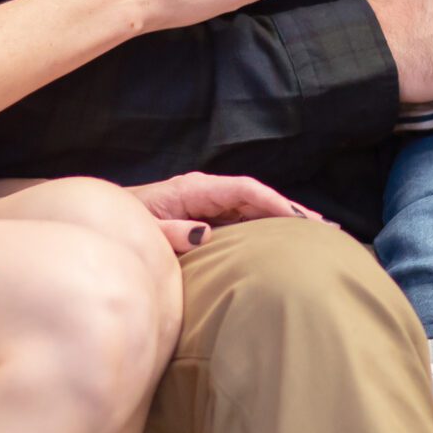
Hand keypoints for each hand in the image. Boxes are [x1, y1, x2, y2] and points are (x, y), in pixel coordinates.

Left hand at [126, 171, 323, 254]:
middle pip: (258, 197)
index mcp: (193, 189)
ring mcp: (208, 204)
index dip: (275, 203)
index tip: (301, 220)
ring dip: (284, 221)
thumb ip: (169, 232)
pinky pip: (243, 221)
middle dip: (292, 211)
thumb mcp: (141, 231)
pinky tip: (285, 244)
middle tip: (328, 230)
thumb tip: (205, 234)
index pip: (245, 190)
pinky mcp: (206, 217)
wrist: (104, 221)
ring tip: (318, 237)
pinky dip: (266, 229)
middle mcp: (205, 192)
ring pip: (254, 209)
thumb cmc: (121, 225)